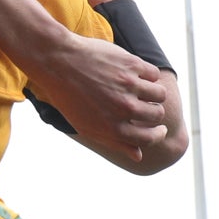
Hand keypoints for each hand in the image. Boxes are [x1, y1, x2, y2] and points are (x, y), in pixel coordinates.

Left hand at [28, 33, 175, 167]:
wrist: (58, 62)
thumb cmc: (71, 98)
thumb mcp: (88, 127)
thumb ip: (116, 143)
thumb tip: (139, 156)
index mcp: (113, 128)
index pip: (150, 138)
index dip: (158, 134)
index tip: (160, 129)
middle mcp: (124, 108)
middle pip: (157, 115)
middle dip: (156, 113)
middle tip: (150, 107)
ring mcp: (129, 86)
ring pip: (160, 94)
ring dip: (156, 94)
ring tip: (146, 90)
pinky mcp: (131, 64)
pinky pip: (153, 74)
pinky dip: (149, 75)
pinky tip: (138, 75)